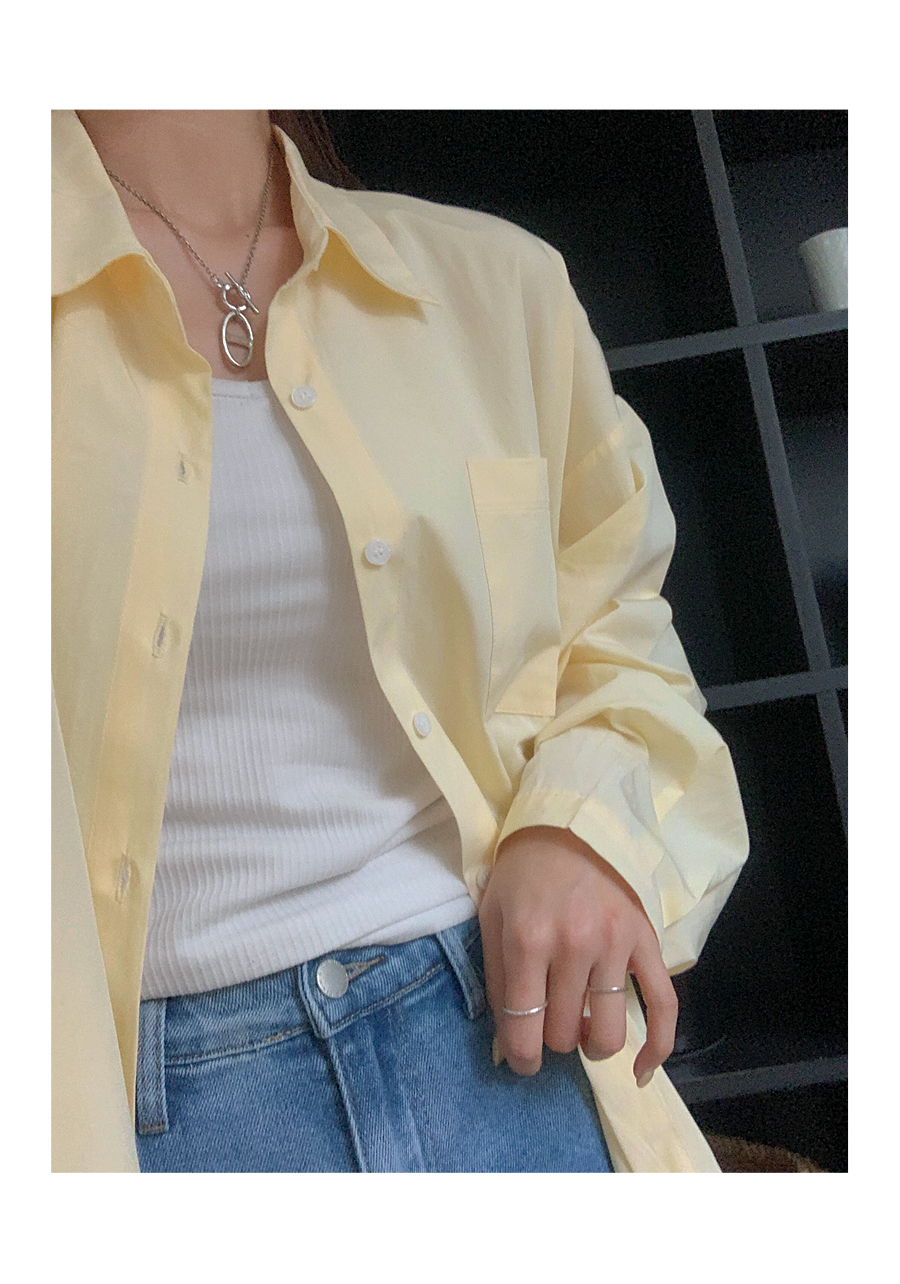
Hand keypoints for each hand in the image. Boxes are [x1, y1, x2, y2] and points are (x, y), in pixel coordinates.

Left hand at [478, 825, 676, 1085]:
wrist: (568, 826)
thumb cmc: (522, 877)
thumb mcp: (492, 921)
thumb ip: (498, 983)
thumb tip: (509, 1045)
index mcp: (528, 941)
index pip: (525, 1030)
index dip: (523, 1059)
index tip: (525, 1060)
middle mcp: (574, 946)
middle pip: (566, 1034)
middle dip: (554, 1039)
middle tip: (549, 1019)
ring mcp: (615, 944)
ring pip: (609, 1032)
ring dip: (593, 1043)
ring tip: (584, 1027)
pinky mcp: (646, 941)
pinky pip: (663, 1006)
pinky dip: (656, 1048)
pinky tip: (640, 1070)